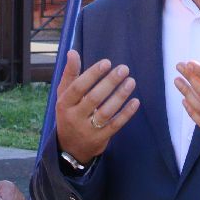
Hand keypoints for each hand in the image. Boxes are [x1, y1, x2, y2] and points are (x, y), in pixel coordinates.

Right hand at [54, 50, 139, 164]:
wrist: (70, 148)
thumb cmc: (69, 114)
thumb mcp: (64, 95)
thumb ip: (70, 74)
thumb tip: (72, 52)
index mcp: (64, 103)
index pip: (78, 87)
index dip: (92, 74)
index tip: (107, 63)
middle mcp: (74, 117)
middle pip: (94, 98)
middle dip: (110, 82)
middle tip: (124, 69)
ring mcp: (88, 129)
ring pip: (106, 112)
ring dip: (120, 96)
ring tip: (131, 81)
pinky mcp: (101, 139)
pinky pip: (115, 125)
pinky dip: (126, 113)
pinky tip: (135, 101)